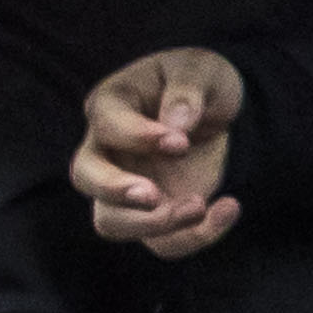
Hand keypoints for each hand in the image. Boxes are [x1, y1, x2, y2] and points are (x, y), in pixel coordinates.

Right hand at [70, 47, 245, 256]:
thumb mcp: (200, 69)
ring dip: (150, 224)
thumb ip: (187, 89)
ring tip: (198, 207)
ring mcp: (125, 188)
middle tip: (153, 195)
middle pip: (86, 177)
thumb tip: (176, 124)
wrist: (218, 111)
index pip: (107, 125)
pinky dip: (193, 237)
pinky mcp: (154, 214)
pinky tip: (227, 208)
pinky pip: (161, 242)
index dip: (137, 136)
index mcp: (112, 105)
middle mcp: (107, 150)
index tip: (179, 142)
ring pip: (111, 221)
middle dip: (115, 190)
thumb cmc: (198, 81)